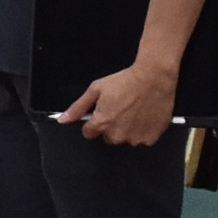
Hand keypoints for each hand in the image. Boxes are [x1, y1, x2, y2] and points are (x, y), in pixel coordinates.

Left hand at [60, 56, 179, 146]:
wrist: (154, 77)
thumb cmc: (127, 81)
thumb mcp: (97, 89)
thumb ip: (78, 107)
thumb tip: (63, 119)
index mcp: (102, 124)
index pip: (89, 133)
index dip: (95, 122)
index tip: (104, 112)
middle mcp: (117, 135)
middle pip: (108, 138)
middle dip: (112, 126)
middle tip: (121, 109)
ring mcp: (134, 139)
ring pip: (126, 139)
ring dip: (128, 129)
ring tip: (134, 111)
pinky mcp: (149, 139)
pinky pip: (142, 140)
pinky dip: (143, 131)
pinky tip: (144, 116)